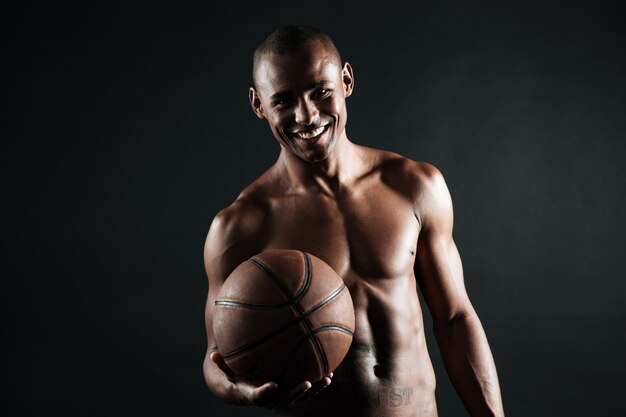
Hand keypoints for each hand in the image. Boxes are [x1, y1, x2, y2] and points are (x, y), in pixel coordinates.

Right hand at [210, 351, 329, 407]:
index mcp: (250, 394)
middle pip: (284, 399)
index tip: (273, 384)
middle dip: (297, 393)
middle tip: (307, 383)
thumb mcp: (218, 367)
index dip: (266, 393)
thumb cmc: (226, 371)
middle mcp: (267, 397)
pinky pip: (304, 387)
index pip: (258, 397)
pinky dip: (317, 381)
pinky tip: (330, 371)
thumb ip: (219, 362)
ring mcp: (280, 395)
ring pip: (299, 396)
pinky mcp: (288, 389)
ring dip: (314, 389)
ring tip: (327, 378)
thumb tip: (214, 354)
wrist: (236, 382)